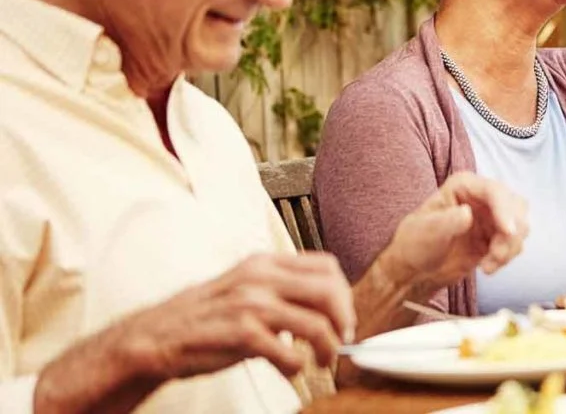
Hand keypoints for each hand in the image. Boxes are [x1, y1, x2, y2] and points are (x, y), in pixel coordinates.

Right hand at [34, 253, 354, 413]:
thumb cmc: (205, 317)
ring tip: (323, 361)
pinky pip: (289, 352)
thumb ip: (281, 291)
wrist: (155, 336)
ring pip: (316, 322)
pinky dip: (298, 366)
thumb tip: (325, 307)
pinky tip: (290, 369)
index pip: (326, 266)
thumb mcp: (245, 289)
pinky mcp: (241, 335)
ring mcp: (250, 305)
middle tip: (341, 341)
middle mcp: (260, 278)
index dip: (344, 293)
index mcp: (264, 263)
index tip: (344, 316)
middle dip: (344, 319)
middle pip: (329, 290)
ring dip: (328, 347)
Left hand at [381, 172, 527, 288]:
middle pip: (515, 206)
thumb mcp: (426, 231)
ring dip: (510, 247)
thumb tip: (468, 213)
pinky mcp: (496, 238)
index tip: (508, 232)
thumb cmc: (415, 244)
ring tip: (488, 265)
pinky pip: (514, 244)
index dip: (505, 209)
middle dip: (512, 232)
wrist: (416, 271)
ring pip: (520, 226)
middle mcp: (482, 198)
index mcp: (464, 186)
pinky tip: (487, 268)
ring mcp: (491, 218)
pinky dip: (507, 257)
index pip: (494, 191)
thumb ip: (447, 221)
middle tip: (496, 254)